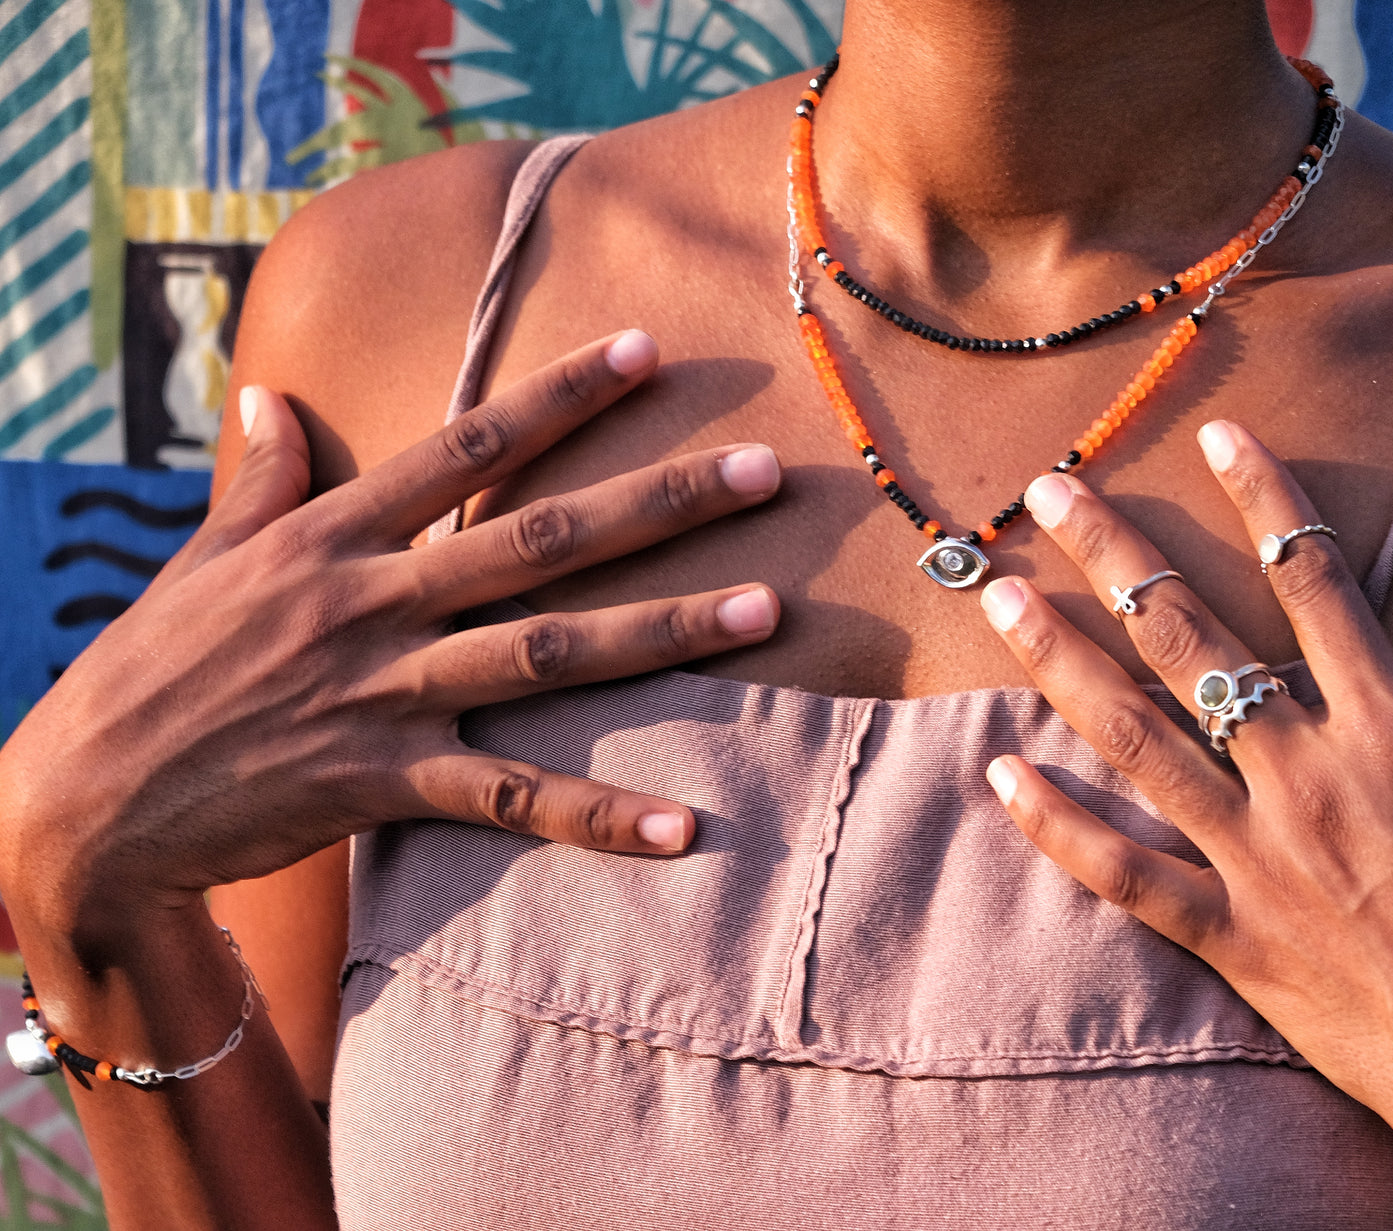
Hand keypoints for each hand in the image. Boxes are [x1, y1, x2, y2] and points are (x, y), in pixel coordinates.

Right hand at [0, 331, 782, 938]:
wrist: (87, 804)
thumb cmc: (151, 669)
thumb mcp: (202, 559)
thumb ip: (260, 478)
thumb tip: (270, 395)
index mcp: (328, 535)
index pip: (462, 446)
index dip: (557, 396)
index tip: (645, 352)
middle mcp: (370, 603)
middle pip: (536, 541)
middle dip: (655, 503)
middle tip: (764, 472)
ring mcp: (383, 694)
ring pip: (547, 654)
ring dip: (661, 631)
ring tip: (765, 609)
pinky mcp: (384, 783)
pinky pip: (510, 803)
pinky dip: (598, 817)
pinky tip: (684, 827)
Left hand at [978, 421, 1392, 1184]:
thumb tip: (1378, 639)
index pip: (1317, 582)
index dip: (1266, 498)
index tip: (1217, 435)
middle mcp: (1312, 774)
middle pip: (1192, 637)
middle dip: (1116, 555)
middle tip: (1049, 492)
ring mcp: (1261, 854)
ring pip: (1138, 733)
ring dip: (1061, 659)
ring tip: (1000, 596)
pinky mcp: (1234, 935)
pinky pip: (1126, 871)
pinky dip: (1059, 825)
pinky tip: (999, 777)